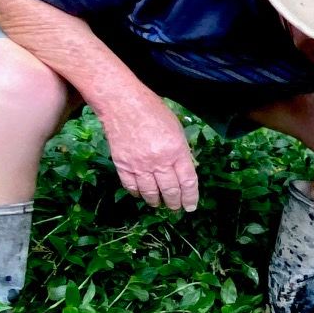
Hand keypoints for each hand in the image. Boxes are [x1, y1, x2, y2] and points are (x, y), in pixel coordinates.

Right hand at [100, 93, 198, 210]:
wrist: (122, 104)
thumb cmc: (153, 111)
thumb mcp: (176, 129)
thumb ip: (182, 151)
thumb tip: (188, 171)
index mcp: (176, 151)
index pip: (188, 182)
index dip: (191, 197)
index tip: (191, 206)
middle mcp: (159, 161)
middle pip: (170, 191)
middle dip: (175, 203)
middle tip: (176, 208)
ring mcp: (139, 165)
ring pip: (150, 193)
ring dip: (156, 202)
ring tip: (159, 204)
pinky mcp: (122, 165)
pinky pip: (131, 186)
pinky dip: (138, 193)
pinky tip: (142, 195)